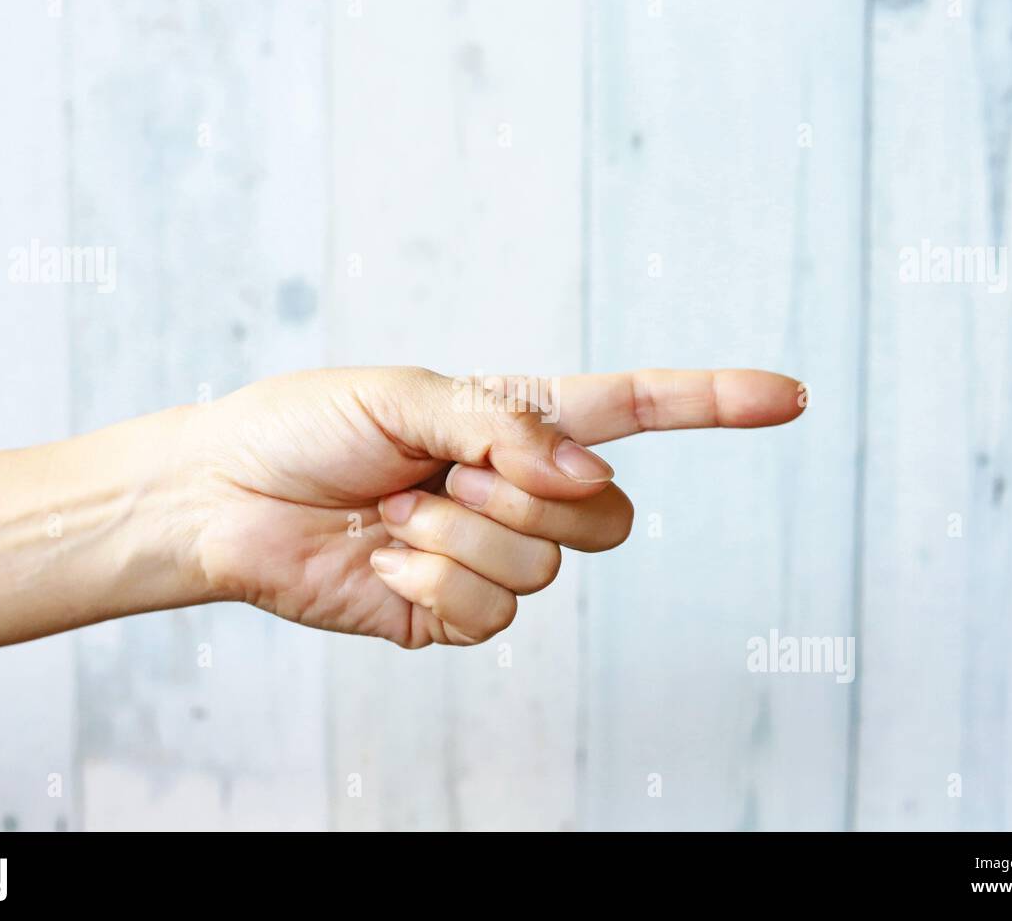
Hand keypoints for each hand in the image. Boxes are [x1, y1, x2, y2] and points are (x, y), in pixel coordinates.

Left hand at [186, 367, 804, 647]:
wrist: (223, 498)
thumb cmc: (305, 427)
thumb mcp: (405, 396)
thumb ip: (502, 427)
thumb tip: (583, 478)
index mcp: (516, 426)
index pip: (636, 413)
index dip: (712, 403)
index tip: (788, 397)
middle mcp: (518, 495)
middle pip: (610, 516)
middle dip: (529, 496)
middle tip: (443, 475)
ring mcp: (490, 560)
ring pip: (545, 569)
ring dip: (461, 535)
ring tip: (395, 514)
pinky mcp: (453, 616)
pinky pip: (490, 613)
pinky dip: (433, 581)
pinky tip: (386, 561)